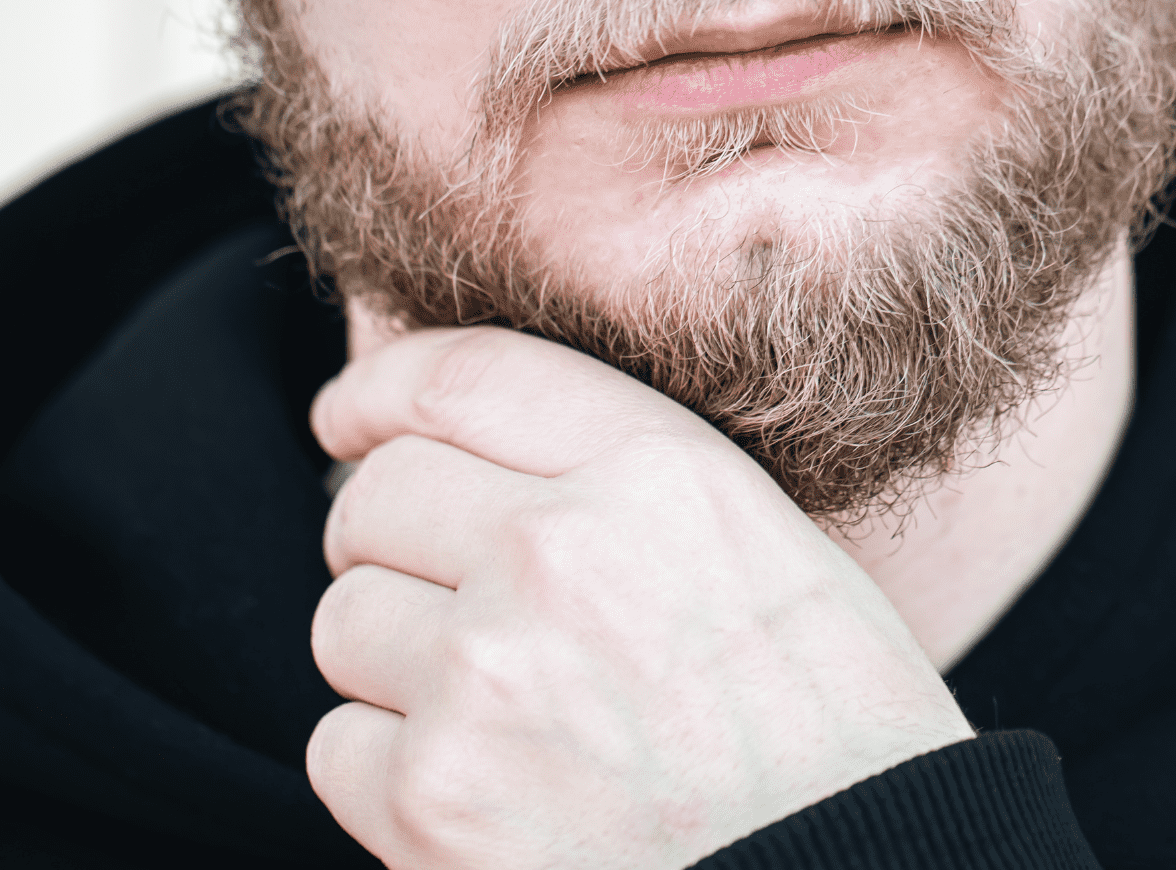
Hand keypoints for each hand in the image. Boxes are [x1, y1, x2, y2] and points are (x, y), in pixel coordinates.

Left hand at [305, 326, 975, 869]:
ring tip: (501, 721)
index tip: (351, 417)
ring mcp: (484, 674)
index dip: (382, 390)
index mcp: (660, 474)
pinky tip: (488, 796)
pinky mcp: (429, 797)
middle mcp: (560, 551)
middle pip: (377, 495)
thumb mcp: (777, 557)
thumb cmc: (837, 743)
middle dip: (390, 544)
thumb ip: (631, 483)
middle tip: (445, 603)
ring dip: (396, 665)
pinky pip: (337, 748)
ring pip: (346, 621)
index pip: (462, 377)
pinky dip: (389, 776)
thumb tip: (475, 461)